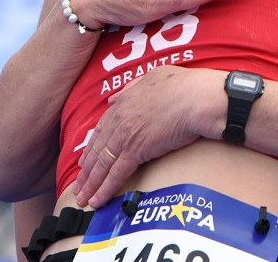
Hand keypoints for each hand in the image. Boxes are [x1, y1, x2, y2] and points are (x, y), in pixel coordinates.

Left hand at [73, 66, 222, 207]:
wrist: (198, 98)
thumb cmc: (185, 86)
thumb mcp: (155, 76)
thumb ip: (133, 87)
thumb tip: (114, 98)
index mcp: (124, 101)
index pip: (101, 129)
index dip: (92, 147)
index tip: (85, 160)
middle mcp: (120, 118)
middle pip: (97, 149)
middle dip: (86, 170)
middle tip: (78, 185)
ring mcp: (126, 135)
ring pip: (102, 164)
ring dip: (90, 184)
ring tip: (83, 198)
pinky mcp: (136, 150)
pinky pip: (116, 173)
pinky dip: (105, 189)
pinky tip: (97, 200)